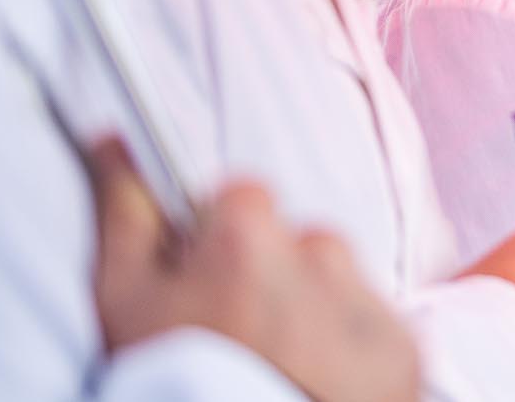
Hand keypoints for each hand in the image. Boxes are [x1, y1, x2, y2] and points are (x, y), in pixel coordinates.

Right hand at [90, 139, 419, 401]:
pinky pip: (372, 330)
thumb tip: (112, 137)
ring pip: (335, 286)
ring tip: (275, 371)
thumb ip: (125, 211)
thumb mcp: (124, 300)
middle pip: (294, 243)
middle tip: (238, 343)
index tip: (203, 292)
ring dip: (311, 315)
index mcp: (250, 226)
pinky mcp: (402, 348)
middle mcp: (320, 250)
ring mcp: (367, 300)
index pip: (241, 199)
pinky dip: (349, 352)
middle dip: (268, 280)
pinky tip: (314, 385)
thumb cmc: (172, 381)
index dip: (214, 247)